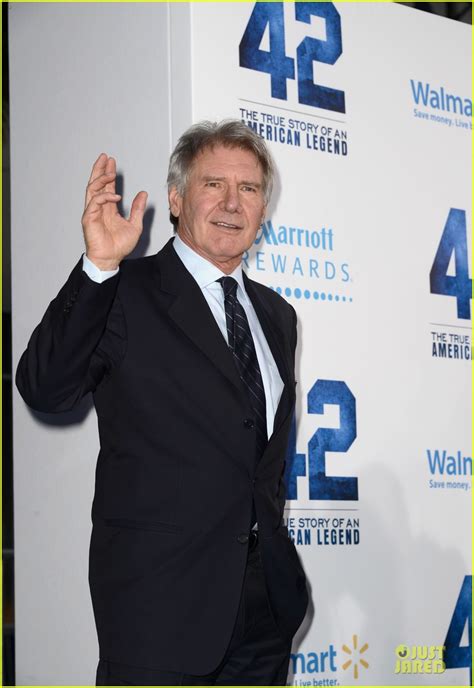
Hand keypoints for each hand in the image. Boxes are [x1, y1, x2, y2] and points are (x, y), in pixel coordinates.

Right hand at [82, 153, 147, 269]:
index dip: (108, 173)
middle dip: (100, 169)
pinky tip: (115, 196)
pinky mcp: (88, 218)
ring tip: (110, 172)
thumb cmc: (120, 246)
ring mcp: (92, 212)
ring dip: (101, 179)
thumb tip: (143, 194)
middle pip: (96, 183)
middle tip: (105, 158)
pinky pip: (94, 202)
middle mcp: (98, 208)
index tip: (112, 162)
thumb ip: (138, 209)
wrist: (111, 259)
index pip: (106, 186)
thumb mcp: (135, 224)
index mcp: (108, 208)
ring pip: (92, 189)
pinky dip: (104, 196)